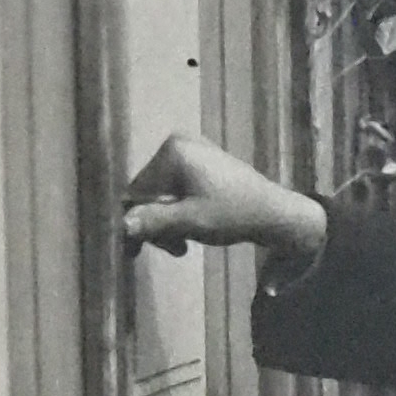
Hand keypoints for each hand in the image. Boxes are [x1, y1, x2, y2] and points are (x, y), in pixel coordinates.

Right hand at [124, 133, 324, 264]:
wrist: (274, 213)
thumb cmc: (233, 214)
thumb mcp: (190, 221)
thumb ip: (154, 222)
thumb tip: (122, 226)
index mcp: (173, 151)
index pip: (138, 190)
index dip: (136, 222)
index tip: (136, 252)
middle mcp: (179, 143)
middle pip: (150, 191)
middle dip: (158, 223)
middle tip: (177, 249)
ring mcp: (192, 150)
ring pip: (163, 192)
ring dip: (169, 221)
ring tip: (185, 243)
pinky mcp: (203, 162)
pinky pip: (178, 187)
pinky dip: (180, 210)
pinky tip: (192, 226)